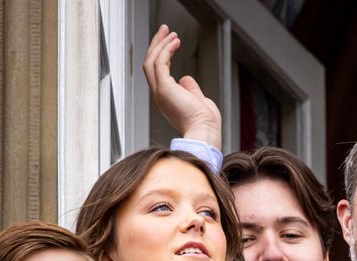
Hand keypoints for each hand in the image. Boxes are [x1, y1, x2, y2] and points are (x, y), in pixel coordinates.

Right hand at [143, 24, 222, 148]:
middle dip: (157, 44)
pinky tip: (175, 42)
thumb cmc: (205, 123)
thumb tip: (185, 78)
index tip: (171, 42)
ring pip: (152, 60)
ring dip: (160, 44)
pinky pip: (159, 63)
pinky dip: (166, 50)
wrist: (205, 133)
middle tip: (165, 30)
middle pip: (150, 63)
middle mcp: (159, 93)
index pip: (158, 71)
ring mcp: (160, 91)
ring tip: (170, 32)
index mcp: (166, 97)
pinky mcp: (164, 88)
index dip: (163, 54)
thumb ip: (191, 89)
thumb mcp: (198, 101)